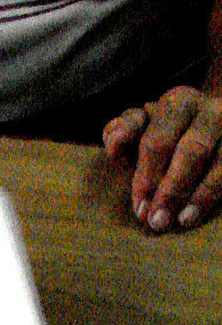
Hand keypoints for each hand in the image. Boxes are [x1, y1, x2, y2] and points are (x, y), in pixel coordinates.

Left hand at [103, 86, 221, 231]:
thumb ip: (122, 132)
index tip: (140, 209)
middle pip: (192, 151)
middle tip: (158, 221)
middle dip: (172, 189)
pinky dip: (216, 194)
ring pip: (221, 161)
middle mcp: (211, 110)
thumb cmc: (163, 136)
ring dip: (201, 195)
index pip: (158, 141)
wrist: (206, 130)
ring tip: (182, 220)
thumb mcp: (139, 131)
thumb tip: (114, 144)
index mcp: (178, 103)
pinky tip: (200, 213)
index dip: (146, 177)